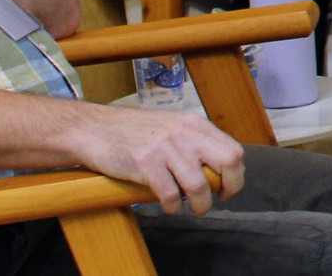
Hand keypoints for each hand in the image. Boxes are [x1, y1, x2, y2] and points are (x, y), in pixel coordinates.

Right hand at [75, 103, 244, 213]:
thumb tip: (218, 170)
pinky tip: (168, 205)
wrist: (96, 128)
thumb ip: (194, 142)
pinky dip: (173, 206)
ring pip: (199, 185)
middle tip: (216, 199)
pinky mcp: (145, 163)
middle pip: (228, 161)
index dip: (236, 175)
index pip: (233, 149)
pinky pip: (171, 195)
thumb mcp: (172, 127)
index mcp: (195, 124)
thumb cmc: (133, 132)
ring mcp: (165, 147)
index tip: (225, 188)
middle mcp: (185, 133)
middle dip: (228, 187)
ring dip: (200, 205)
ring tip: (191, 208)